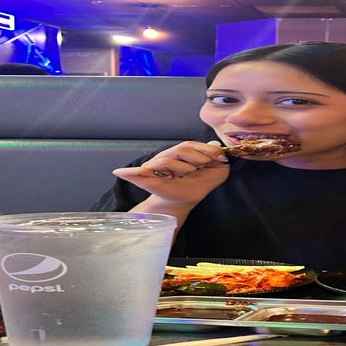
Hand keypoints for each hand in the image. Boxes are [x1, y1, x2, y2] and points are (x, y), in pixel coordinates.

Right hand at [111, 140, 229, 204]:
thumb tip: (225, 156)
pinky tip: (120, 172)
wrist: (185, 200)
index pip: (191, 145)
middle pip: (181, 148)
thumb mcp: (216, 173)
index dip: (204, 149)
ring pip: (167, 160)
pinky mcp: (148, 180)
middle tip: (202, 167)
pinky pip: (138, 174)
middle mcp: (170, 157)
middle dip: (196, 157)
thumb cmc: (198, 185)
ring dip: (182, 167)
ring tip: (188, 174)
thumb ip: (220, 162)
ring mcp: (157, 167)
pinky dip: (130, 173)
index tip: (218, 156)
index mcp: (183, 153)